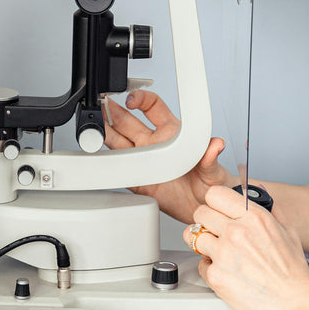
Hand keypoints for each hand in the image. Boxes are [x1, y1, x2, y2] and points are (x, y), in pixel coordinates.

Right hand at [104, 89, 233, 223]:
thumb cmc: (211, 183)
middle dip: (111, 112)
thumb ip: (211, 157)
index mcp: (172, 133)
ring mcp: (144, 161)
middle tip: (100, 107)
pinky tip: (99, 158)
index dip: (140, 99)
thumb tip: (216, 144)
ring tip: (92, 128)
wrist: (206, 209)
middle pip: (127, 122)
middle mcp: (154, 144)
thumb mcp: (213, 169)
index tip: (130, 100)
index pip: (152, 107)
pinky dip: (107, 164)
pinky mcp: (139, 181)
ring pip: (118, 142)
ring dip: (105, 134)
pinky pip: (119, 169)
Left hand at [184, 185, 308, 309]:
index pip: (214, 194)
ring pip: (192, 236)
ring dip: (203, 243)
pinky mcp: (215, 275)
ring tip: (218, 252)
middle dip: (206, 222)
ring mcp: (223, 254)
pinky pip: (200, 264)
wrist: (294, 303)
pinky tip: (227, 272)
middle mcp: (236, 232)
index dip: (214, 203)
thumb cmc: (291, 270)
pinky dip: (210, 269)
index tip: (217, 210)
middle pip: (199, 213)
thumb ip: (269, 208)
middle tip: (216, 233)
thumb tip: (253, 192)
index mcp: (254, 217)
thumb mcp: (287, 231)